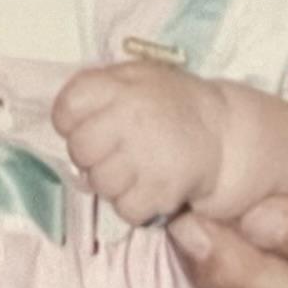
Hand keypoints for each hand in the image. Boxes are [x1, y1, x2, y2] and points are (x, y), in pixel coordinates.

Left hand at [53, 60, 229, 226]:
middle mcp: (131, 118)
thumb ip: (98, 90)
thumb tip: (65, 122)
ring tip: (136, 168)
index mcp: (120, 86)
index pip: (67, 108)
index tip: (88, 123)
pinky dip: (136, 204)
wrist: (222, 132)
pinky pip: (125, 209)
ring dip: (114, 182)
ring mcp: (147, 156)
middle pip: (80, 150)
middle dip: (91, 155)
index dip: (70, 121)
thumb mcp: (135, 78)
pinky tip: (150, 186)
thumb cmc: (168, 105)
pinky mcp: (161, 190)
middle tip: (114, 151)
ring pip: (100, 183)